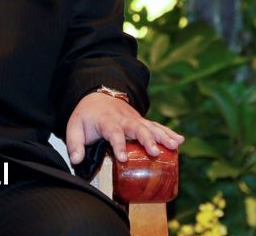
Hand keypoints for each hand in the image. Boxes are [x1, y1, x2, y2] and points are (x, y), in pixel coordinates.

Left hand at [65, 92, 183, 163]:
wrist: (97, 96)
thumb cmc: (87, 115)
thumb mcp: (74, 127)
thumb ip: (74, 144)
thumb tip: (77, 160)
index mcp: (107, 120)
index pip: (114, 132)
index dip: (118, 144)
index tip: (123, 158)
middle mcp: (124, 118)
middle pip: (137, 128)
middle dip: (147, 140)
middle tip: (155, 152)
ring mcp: (135, 119)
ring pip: (151, 126)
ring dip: (163, 135)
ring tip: (175, 145)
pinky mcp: (142, 122)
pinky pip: (157, 126)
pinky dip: (169, 132)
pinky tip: (180, 140)